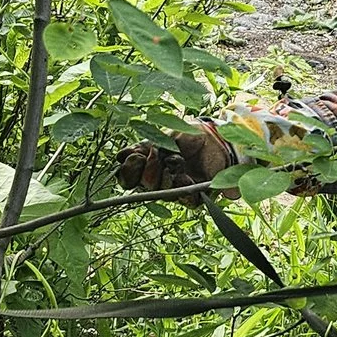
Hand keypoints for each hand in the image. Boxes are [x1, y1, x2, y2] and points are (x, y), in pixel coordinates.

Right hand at [113, 127, 233, 198]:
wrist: (215, 137)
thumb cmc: (187, 136)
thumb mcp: (161, 138)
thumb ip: (142, 148)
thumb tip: (120, 156)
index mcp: (148, 168)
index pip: (129, 179)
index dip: (129, 172)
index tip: (135, 157)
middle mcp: (160, 183)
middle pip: (144, 188)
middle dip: (148, 172)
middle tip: (156, 156)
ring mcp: (177, 191)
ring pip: (163, 195)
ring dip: (165, 178)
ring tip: (174, 161)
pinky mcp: (195, 197)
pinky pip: (184, 200)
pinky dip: (182, 185)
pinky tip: (184, 174)